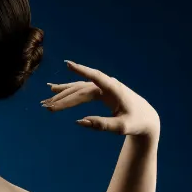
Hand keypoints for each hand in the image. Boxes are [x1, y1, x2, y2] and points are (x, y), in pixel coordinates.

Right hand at [40, 60, 159, 137]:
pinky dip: (68, 91)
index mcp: (114, 90)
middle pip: (80, 89)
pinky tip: (54, 89)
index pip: (95, 77)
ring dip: (62, 94)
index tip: (68, 64)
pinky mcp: (100, 91)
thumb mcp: (121, 127)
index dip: (82, 71)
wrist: (146, 118)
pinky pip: (80, 90)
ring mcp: (102, 87)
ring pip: (78, 88)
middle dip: (63, 98)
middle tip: (46, 107)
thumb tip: (79, 122)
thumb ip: (102, 125)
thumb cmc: (136, 122)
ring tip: (45, 99)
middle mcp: (107, 85)